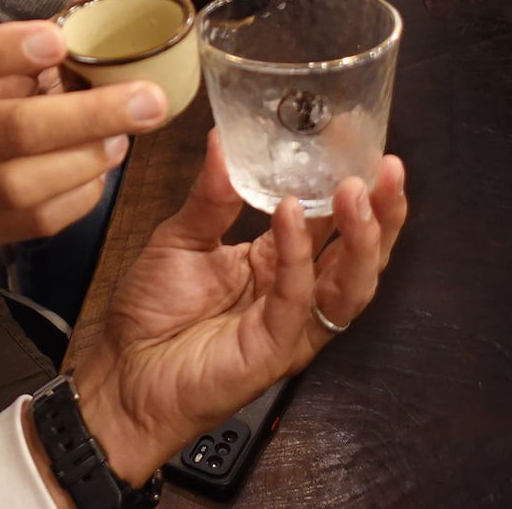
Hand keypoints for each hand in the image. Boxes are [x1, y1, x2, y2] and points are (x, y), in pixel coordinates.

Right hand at [0, 20, 168, 244]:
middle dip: (89, 116)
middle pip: (15, 130)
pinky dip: (80, 195)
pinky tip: (101, 168)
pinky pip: (38, 221)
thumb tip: (97, 32)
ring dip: (87, 159)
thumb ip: (19, 53)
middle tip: (150, 100)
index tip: (59, 39)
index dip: (5, 50)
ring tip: (124, 138)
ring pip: (26, 184)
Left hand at [69, 130, 406, 482]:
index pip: (331, 222)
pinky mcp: (274, 349)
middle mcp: (296, 294)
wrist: (122, 372)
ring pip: (349, 283)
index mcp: (278, 263)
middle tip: (389, 168)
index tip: (359, 141)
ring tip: (357, 189)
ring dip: (361, 236)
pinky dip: (298, 255)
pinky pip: (296, 298)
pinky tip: (291, 215)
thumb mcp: (182, 237)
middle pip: (358, 254)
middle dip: (381, 212)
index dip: (352, 185)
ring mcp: (290, 324)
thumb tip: (222, 139)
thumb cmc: (151, 312)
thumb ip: (211, 194)